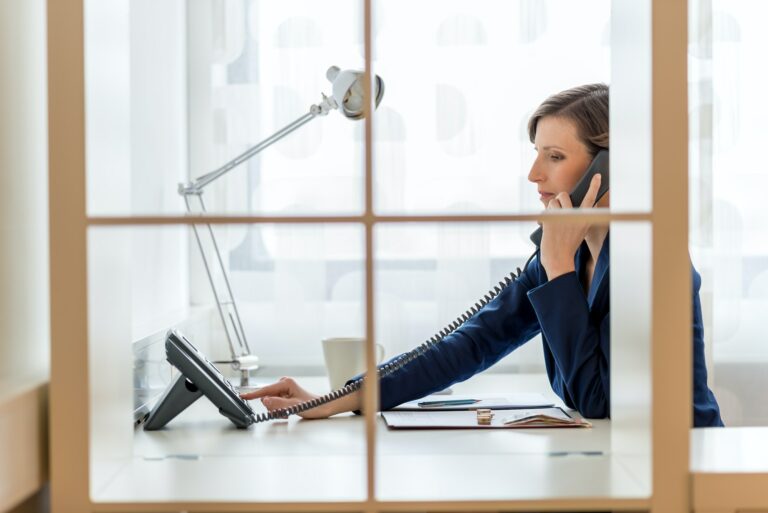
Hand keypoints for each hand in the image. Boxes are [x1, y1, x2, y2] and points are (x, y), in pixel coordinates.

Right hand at [240, 377, 356, 418]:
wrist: (323, 407)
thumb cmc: (313, 405)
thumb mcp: (295, 407)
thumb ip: (279, 404)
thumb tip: (265, 400)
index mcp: (285, 383)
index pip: (265, 390)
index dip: (253, 395)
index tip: (242, 396)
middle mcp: (283, 384)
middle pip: (267, 398)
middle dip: (273, 408)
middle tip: (284, 413)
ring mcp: (284, 390)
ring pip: (271, 403)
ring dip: (277, 411)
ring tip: (288, 413)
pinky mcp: (285, 395)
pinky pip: (275, 404)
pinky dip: (279, 411)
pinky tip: (288, 412)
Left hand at [539, 173, 601, 279]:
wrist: (559, 261)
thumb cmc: (567, 247)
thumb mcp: (578, 232)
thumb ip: (573, 217)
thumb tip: (559, 202)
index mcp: (585, 219)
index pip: (590, 199)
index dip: (594, 186)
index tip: (597, 176)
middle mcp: (576, 216)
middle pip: (564, 195)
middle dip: (558, 201)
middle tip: (558, 213)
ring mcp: (563, 218)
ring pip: (552, 201)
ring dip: (550, 209)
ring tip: (553, 223)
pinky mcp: (551, 220)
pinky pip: (544, 210)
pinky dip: (543, 217)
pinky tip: (547, 227)